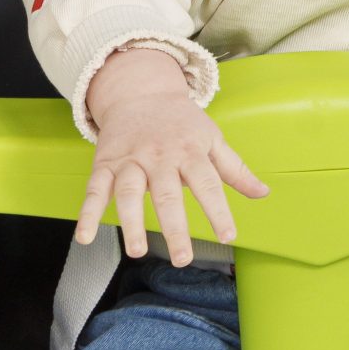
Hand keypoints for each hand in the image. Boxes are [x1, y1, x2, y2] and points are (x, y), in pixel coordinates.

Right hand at [78, 47, 268, 264]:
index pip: (208, 184)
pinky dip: (88, 213)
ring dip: (131, 222)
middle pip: (168, 194)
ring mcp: (131, 160)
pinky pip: (95, 189)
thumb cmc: (182, 122)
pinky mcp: (106, 163)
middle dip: (175, 227)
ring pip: (129, 192)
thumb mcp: (212, 139)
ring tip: (137, 251)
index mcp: (190, 151)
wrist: (141, 91)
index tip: (228, 237)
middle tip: (183, 259)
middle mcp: (160, 156)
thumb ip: (235, 169)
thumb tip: (264, 193)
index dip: (219, 211)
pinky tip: (84, 236)